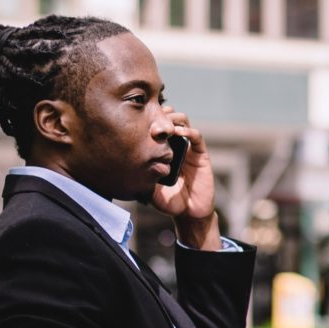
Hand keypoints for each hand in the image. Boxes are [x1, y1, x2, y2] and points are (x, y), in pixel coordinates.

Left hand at [150, 114, 218, 246]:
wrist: (189, 212)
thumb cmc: (169, 201)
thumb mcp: (150, 189)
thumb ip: (143, 177)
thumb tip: (127, 165)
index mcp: (161, 150)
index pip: (155, 126)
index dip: (148, 119)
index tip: (137, 119)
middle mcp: (175, 145)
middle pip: (168, 118)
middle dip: (160, 114)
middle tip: (151, 119)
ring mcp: (188, 148)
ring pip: (182, 122)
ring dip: (173, 119)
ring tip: (164, 125)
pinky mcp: (200, 155)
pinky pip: (197, 137)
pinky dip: (188, 131)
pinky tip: (179, 132)